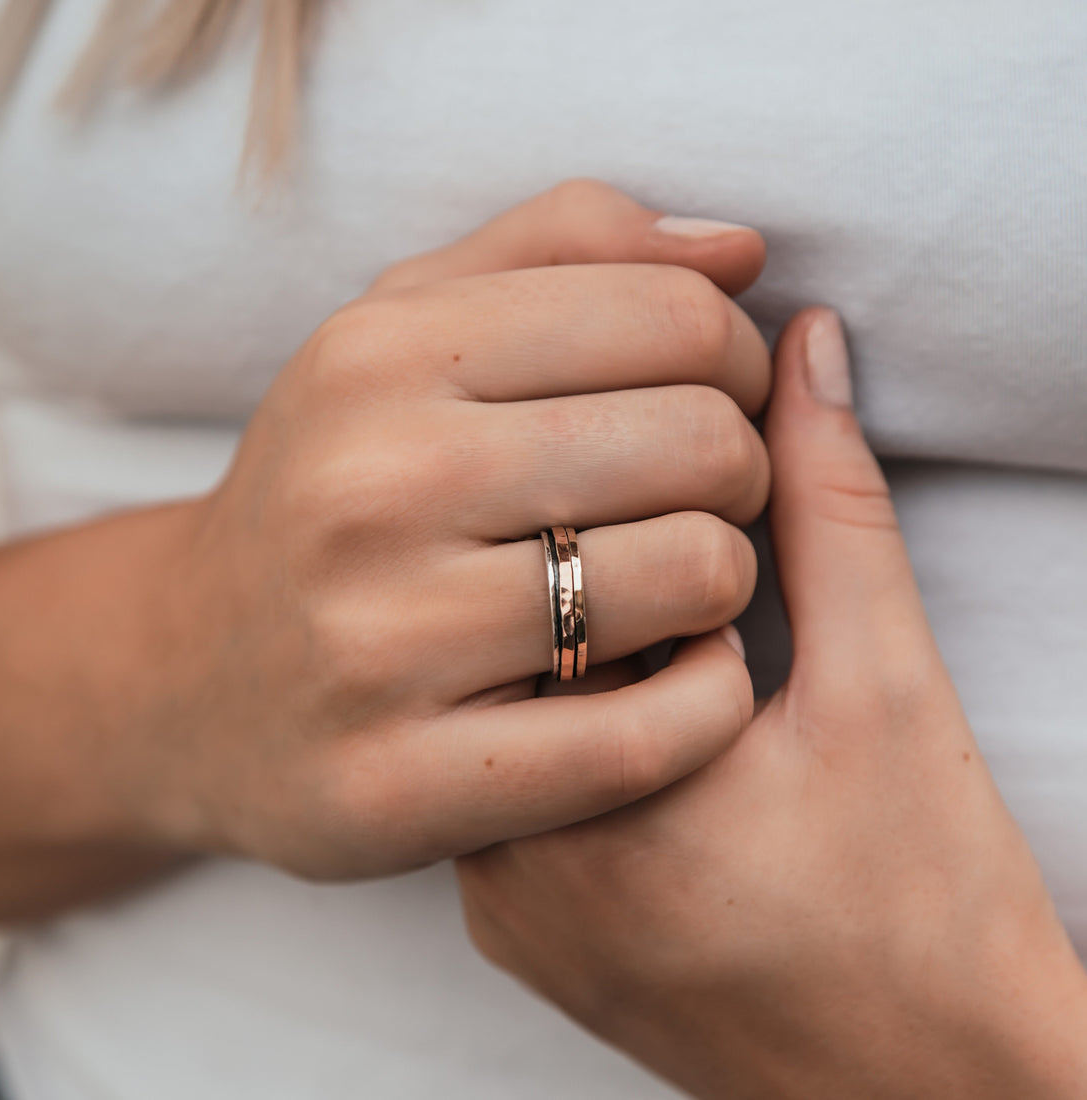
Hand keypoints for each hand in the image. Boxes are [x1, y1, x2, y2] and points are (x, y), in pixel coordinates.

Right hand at [136, 181, 771, 878]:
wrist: (190, 675)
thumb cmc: (336, 486)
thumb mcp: (408, 327)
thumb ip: (568, 246)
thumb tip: (742, 247)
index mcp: (380, 356)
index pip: (675, 315)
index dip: (737, 358)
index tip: (716, 401)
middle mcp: (371, 489)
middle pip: (702, 442)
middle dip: (743, 470)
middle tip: (704, 500)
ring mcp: (380, 647)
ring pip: (696, 576)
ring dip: (727, 582)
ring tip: (677, 586)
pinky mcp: (402, 786)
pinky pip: (648, 737)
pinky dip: (708, 703)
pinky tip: (676, 680)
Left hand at [457, 309, 1086, 1098]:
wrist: (922, 1094)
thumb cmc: (928, 906)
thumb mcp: (889, 690)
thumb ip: (832, 510)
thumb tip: (798, 349)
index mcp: (600, 788)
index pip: (561, 571)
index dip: (636, 509)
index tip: (700, 523)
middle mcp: (510, 858)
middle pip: (518, 637)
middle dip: (599, 574)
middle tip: (681, 583)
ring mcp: (500, 906)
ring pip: (503, 702)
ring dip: (580, 647)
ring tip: (666, 662)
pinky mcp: (513, 930)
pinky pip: (508, 778)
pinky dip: (562, 724)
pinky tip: (640, 727)